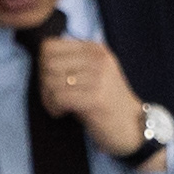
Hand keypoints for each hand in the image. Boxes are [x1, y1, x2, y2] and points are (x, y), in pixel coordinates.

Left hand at [32, 30, 153, 165]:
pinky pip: (58, 97)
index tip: (51, 83)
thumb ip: (71, 63)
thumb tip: (40, 60)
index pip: (49, 46)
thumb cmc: (106, 103)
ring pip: (50, 80)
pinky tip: (62, 113)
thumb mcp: (92, 74)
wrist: (133, 127)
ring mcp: (99, 77)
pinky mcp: (96, 98)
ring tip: (58, 108)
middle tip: (52, 99)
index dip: (42, 66)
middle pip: (47, 63)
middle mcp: (98, 59)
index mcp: (95, 49)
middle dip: (43, 83)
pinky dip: (54, 108)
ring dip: (47, 98)